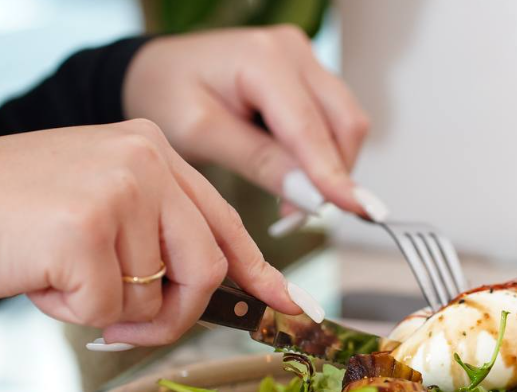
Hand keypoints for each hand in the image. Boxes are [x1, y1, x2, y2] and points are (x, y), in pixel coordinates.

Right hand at [0, 119, 322, 345]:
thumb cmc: (17, 215)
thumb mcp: (102, 206)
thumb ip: (157, 236)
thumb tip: (207, 293)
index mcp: (153, 150)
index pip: (225, 220)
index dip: (259, 270)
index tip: (286, 303)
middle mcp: (146, 161)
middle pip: (206, 266)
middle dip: (176, 312)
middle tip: (129, 324)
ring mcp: (120, 191)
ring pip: (157, 294)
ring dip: (111, 311)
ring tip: (61, 276)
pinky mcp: (87, 229)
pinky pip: (109, 309)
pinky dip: (74, 313)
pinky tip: (41, 278)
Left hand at [122, 26, 386, 220]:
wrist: (157, 71)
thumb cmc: (167, 94)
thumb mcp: (202, 134)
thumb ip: (258, 162)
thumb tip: (311, 196)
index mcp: (261, 58)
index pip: (310, 127)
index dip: (334, 175)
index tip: (359, 211)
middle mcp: (292, 51)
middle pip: (344, 122)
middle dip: (335, 175)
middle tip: (300, 215)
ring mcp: (306, 60)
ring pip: (346, 124)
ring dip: (331, 169)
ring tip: (291, 201)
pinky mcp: (310, 76)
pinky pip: (335, 122)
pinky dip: (324, 157)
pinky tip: (294, 178)